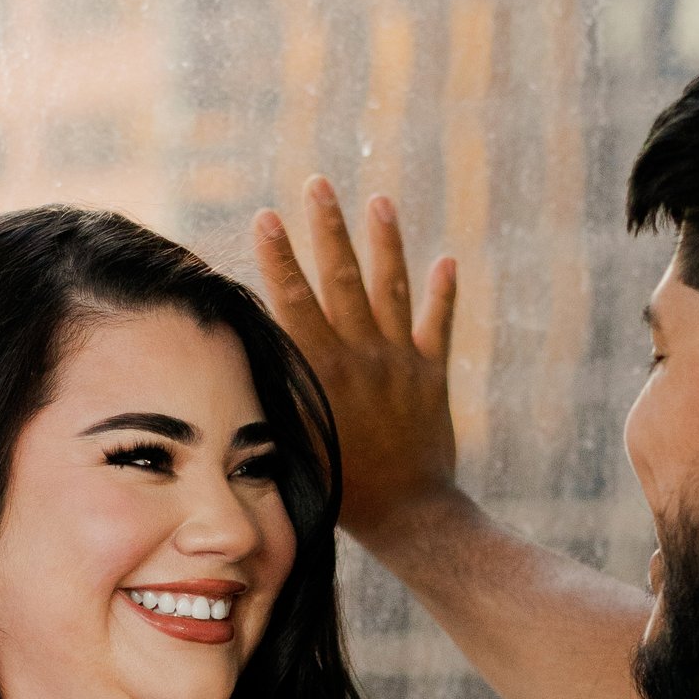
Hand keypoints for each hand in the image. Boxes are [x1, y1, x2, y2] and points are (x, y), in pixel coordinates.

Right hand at [252, 178, 464, 555]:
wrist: (407, 515)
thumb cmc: (340, 488)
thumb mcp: (295, 441)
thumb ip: (280, 394)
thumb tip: (252, 354)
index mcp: (322, 370)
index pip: (294, 299)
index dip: (279, 256)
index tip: (266, 216)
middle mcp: (361, 355)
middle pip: (341, 278)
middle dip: (327, 227)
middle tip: (318, 183)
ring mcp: (400, 361)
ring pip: (391, 288)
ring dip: (386, 242)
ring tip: (380, 201)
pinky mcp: (432, 376)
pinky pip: (439, 326)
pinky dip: (443, 295)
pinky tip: (446, 261)